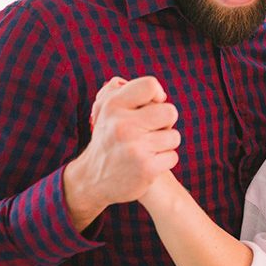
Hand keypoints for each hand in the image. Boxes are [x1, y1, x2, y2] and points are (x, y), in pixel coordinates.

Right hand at [67, 76, 181, 212]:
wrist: (91, 179)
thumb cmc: (107, 139)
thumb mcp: (104, 110)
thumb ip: (120, 90)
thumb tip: (155, 90)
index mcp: (113, 106)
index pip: (150, 85)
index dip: (157, 96)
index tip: (152, 107)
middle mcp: (122, 125)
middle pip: (170, 112)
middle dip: (165, 122)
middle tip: (152, 131)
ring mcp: (135, 148)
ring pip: (173, 136)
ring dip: (165, 144)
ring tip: (148, 148)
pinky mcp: (146, 168)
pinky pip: (172, 156)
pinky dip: (164, 161)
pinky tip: (148, 163)